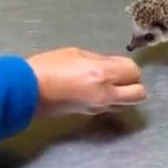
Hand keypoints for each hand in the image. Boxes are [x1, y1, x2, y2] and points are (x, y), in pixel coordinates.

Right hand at [29, 47, 145, 116]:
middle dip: (133, 84)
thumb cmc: (48, 67)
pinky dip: (111, 100)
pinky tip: (95, 91)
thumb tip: (113, 64)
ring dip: (123, 94)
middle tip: (119, 76)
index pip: (134, 72)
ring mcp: (99, 108)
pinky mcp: (89, 114)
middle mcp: (106, 94)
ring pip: (127, 104)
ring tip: (107, 84)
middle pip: (139, 94)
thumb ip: (100, 59)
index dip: (127, 66)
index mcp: (103, 74)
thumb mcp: (77, 53)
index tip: (116, 63)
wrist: (28, 92)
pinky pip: (111, 108)